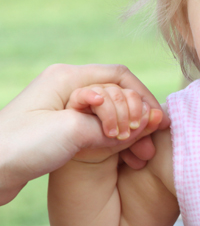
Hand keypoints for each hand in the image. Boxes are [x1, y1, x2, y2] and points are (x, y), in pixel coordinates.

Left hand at [0, 64, 169, 205]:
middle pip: (117, 91)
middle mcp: (67, 87)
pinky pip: (98, 125)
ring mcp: (64, 106)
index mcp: (67, 76)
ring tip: (137, 149)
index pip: (119, 75)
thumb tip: (135, 129)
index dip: (142, 95)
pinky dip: (114, 136)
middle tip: (145, 139)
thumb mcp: (71, 131)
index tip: (155, 120)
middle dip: (136, 114)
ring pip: (110, 109)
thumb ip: (108, 126)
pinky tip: (123, 150)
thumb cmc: (19, 146)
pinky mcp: (61, 126)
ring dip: (127, 127)